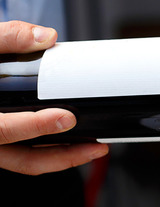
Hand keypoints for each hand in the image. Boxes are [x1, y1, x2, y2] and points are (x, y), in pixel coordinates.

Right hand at [0, 20, 107, 174]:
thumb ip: (6, 38)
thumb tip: (45, 37)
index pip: (2, 129)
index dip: (35, 125)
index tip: (66, 117)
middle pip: (23, 159)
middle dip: (64, 157)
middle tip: (96, 146)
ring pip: (27, 162)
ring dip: (64, 159)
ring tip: (94, 148)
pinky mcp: (2, 145)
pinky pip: (27, 156)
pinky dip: (52, 152)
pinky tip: (74, 143)